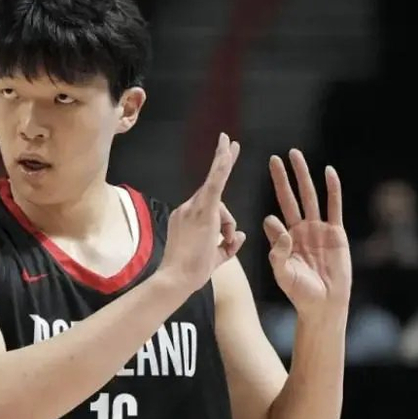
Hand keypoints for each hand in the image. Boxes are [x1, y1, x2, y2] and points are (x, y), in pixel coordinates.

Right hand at [159, 132, 245, 293]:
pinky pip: (215, 184)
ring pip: (221, 204)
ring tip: (221, 243)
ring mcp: (192, 208)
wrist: (176, 279)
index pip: (208, 199)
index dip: (216, 174)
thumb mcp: (215, 257)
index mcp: (187, 218)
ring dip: (226, 225)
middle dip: (224, 179)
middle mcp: (186, 209)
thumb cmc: (190, 273)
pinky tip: (227, 148)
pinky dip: (221, 166)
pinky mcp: (202, 210)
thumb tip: (241, 235)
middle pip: (216, 199)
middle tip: (230, 140)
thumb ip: (228, 245)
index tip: (225, 152)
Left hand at [264, 149, 351, 317]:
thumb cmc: (300, 292)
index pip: (275, 217)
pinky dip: (332, 189)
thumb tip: (271, 221)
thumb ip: (277, 252)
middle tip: (275, 158)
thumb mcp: (282, 273)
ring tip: (296, 155)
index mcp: (285, 239)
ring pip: (310, 196)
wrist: (323, 305)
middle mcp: (301, 230)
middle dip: (283, 178)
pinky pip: (334, 207)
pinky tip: (328, 172)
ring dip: (303, 176)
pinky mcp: (337, 233)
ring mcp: (319, 229)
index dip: (271, 219)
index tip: (269, 218)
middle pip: (291, 197)